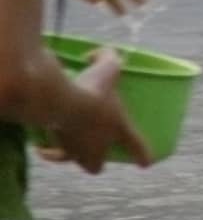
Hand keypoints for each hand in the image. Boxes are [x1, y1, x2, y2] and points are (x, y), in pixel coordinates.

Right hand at [38, 49, 151, 172]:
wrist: (61, 104)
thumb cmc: (92, 88)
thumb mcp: (108, 66)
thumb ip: (107, 56)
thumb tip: (94, 55)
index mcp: (118, 129)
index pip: (136, 146)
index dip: (142, 154)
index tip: (146, 163)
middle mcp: (98, 145)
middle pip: (97, 164)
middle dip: (97, 159)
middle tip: (95, 147)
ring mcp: (77, 150)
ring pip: (75, 160)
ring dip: (72, 154)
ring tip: (65, 145)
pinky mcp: (58, 147)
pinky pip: (53, 154)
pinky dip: (48, 151)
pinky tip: (40, 147)